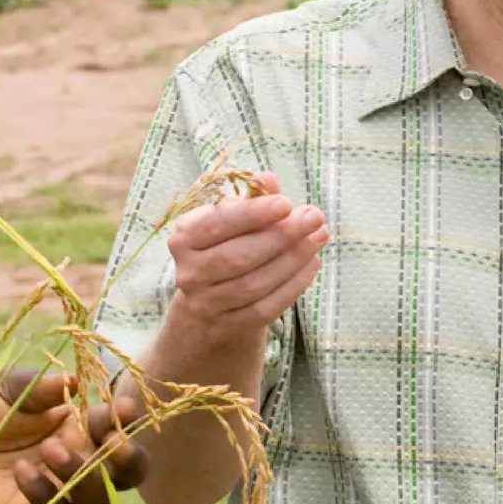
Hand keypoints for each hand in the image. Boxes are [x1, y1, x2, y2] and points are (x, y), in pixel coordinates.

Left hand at [0, 369, 144, 503]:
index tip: (122, 409)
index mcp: (82, 431)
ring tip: (49, 450)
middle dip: (130, 459)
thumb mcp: (7, 388)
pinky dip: (44, 492)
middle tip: (113, 442)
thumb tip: (75, 382)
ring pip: (99, 501)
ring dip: (84, 476)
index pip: (118, 430)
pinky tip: (21, 471)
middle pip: (129, 475)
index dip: (126, 422)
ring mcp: (62, 497)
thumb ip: (40, 386)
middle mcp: (80, 467)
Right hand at [164, 171, 327, 357]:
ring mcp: (207, 304)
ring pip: (255, 284)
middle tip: (314, 218)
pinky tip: (312, 264)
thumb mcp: (229, 220)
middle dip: (281, 236)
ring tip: (318, 237)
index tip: (285, 203)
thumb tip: (267, 177)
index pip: (216, 224)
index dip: (252, 215)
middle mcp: (190, 273)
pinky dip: (293, 285)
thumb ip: (249, 200)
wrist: (208, 304)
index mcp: (184, 238)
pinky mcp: (230, 325)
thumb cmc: (223, 247)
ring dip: (293, 259)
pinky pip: (267, 307)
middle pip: (239, 257)